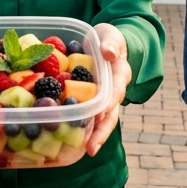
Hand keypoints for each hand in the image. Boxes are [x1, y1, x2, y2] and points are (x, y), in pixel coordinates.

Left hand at [86, 23, 131, 155]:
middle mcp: (113, 92)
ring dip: (92, 135)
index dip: (108, 104)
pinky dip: (78, 124)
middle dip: (101, 132)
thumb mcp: (112, 36)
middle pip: (110, 116)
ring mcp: (103, 99)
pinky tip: (66, 134)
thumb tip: (108, 53)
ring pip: (99, 120)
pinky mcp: (90, 101)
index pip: (115, 92)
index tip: (100, 115)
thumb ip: (112, 44)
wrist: (107, 43)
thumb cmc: (110, 40)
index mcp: (120, 76)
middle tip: (92, 148)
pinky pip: (86, 114)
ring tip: (85, 150)